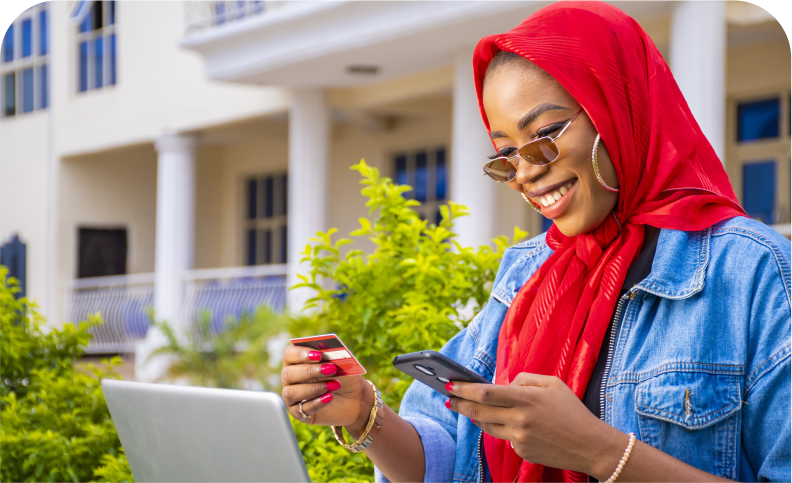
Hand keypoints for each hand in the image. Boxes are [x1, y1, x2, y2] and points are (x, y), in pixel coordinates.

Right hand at [281, 346, 372, 431]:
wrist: (356, 399)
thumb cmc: (345, 377)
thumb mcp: (343, 364)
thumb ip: (332, 354)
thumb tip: (322, 344)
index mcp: (298, 361)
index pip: (289, 354)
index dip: (301, 353)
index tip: (319, 355)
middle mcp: (291, 379)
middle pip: (288, 374)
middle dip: (310, 371)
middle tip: (331, 369)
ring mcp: (293, 397)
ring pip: (290, 393)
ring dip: (313, 388)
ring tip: (333, 385)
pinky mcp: (300, 413)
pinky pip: (300, 410)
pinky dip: (316, 403)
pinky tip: (330, 397)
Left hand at [446, 373, 623, 475]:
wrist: (590, 445)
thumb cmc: (572, 411)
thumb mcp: (553, 384)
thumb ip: (525, 379)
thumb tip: (502, 384)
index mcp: (526, 398)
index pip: (486, 392)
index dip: (464, 388)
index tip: (450, 384)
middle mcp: (519, 419)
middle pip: (479, 410)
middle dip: (459, 403)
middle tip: (448, 398)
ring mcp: (519, 438)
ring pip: (487, 425)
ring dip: (475, 415)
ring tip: (467, 407)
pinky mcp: (521, 451)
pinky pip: (503, 436)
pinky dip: (500, 427)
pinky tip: (502, 421)